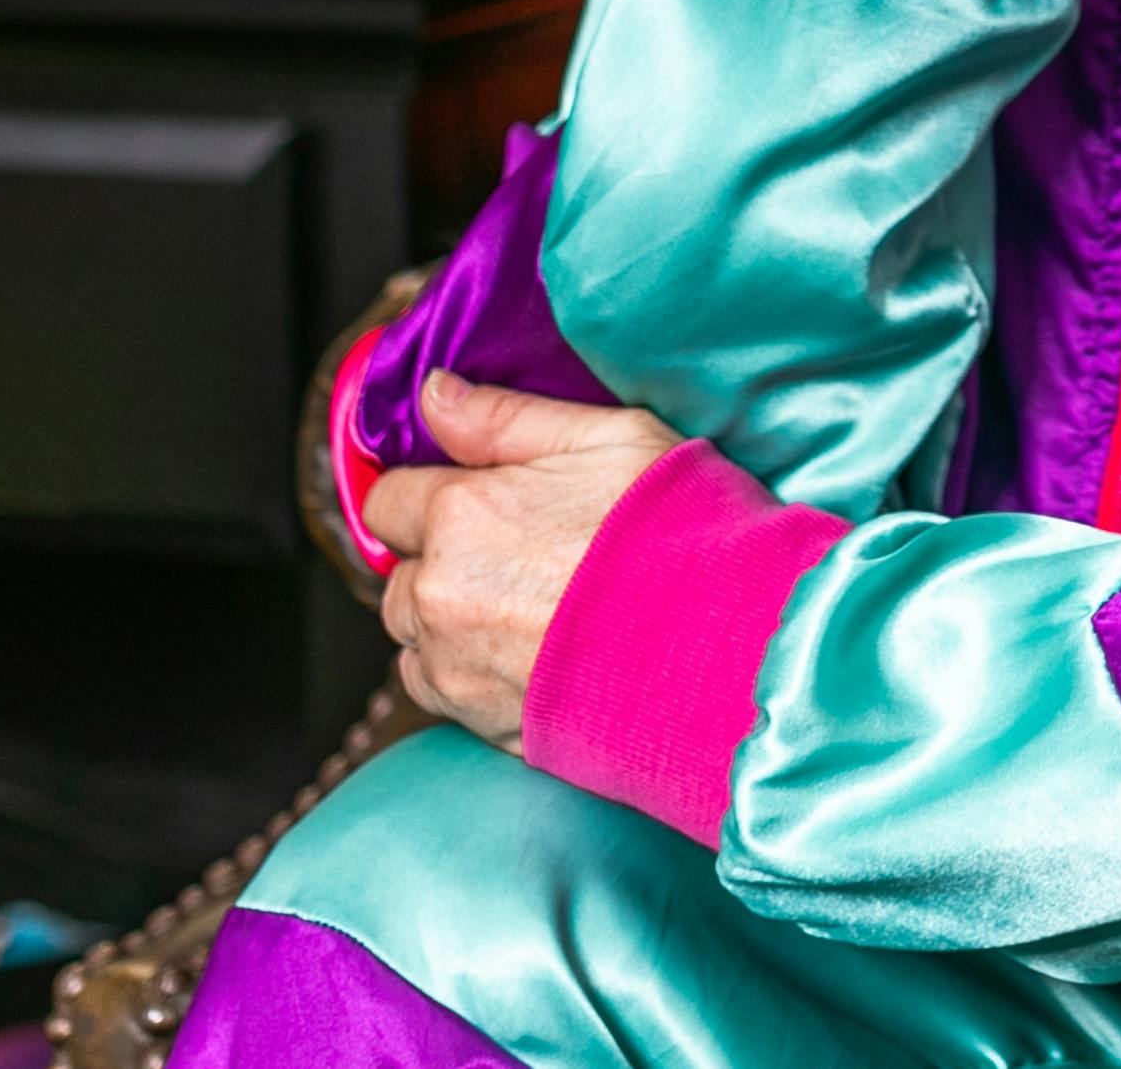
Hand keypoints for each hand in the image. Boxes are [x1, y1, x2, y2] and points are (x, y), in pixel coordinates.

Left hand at [361, 376, 682, 748]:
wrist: (732, 647)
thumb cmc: (681, 533)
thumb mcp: (609, 438)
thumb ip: (505, 416)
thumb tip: (432, 395)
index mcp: (461, 513)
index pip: (388, 499)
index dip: (432, 495)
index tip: (476, 501)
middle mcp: (441, 594)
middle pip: (400, 574)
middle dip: (441, 561)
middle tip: (516, 556)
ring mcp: (456, 666)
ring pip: (414, 636)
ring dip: (448, 620)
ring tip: (525, 609)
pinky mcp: (480, 723)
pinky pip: (438, 691)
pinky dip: (464, 673)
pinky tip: (527, 654)